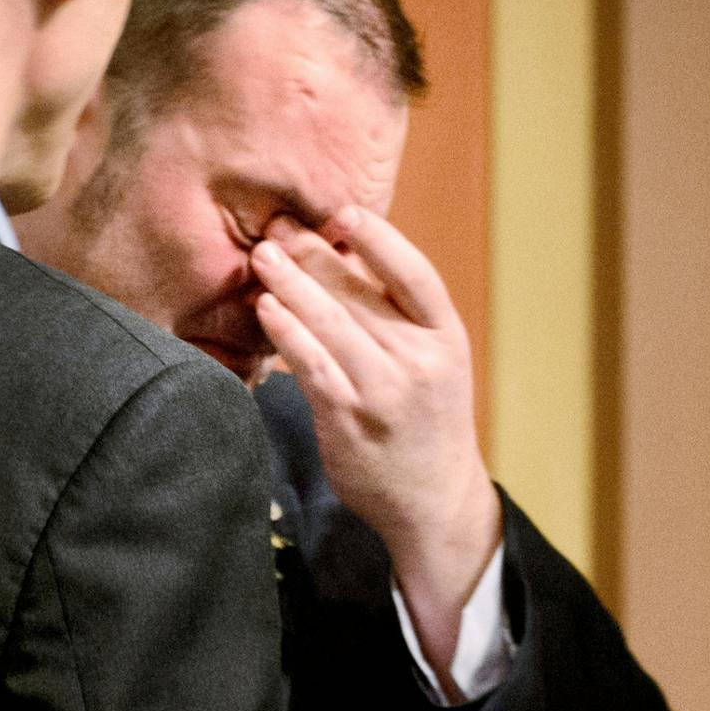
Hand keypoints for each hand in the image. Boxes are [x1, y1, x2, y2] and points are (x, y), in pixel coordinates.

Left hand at [251, 206, 501, 692]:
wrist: (434, 498)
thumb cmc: (426, 420)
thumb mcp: (434, 361)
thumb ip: (398, 316)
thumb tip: (344, 255)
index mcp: (446, 337)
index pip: (415, 275)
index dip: (380, 239)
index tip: (344, 212)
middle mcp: (419, 360)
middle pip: (360, 293)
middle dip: (314, 254)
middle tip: (278, 226)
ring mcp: (384, 390)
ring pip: (330, 323)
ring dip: (291, 284)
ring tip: (263, 257)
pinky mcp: (348, 418)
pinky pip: (311, 364)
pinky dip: (286, 331)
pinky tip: (265, 308)